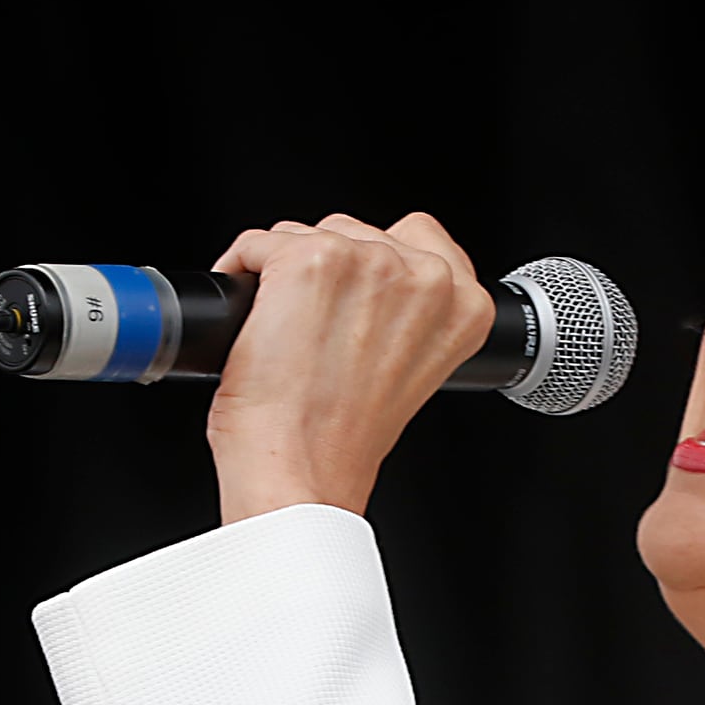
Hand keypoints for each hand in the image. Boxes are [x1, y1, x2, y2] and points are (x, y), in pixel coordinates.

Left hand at [204, 211, 495, 523]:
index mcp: (464, 306)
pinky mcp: (307, 260)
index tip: (353, 301)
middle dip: (326, 274)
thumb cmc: (344, 440)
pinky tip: (251, 322)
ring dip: (283, 274)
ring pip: (306, 235)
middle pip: (355, 232)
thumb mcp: (411, 371)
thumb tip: (367, 287)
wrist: (303, 471)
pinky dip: (240, 273)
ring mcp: (367, 263)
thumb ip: (409, 316)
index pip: (419, 236)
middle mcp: (425, 277)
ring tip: (285, 337)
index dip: (373, 270)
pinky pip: (258, 244)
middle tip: (313, 335)